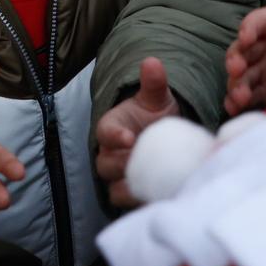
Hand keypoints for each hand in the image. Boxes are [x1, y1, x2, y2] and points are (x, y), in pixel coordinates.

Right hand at [94, 57, 179, 207]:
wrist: (159, 138)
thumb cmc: (152, 116)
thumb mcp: (156, 99)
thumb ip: (153, 83)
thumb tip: (152, 62)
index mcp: (111, 128)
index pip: (105, 132)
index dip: (115, 136)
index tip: (130, 138)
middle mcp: (109, 154)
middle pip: (106, 165)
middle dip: (125, 164)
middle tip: (146, 162)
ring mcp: (118, 176)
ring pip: (114, 189)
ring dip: (130, 189)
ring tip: (152, 185)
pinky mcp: (129, 193)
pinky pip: (127, 204)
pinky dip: (140, 203)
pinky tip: (160, 199)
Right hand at [224, 5, 265, 115]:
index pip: (256, 22)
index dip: (248, 29)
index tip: (246, 38)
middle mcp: (263, 45)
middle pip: (242, 50)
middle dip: (236, 60)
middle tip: (236, 69)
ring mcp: (263, 67)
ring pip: (242, 75)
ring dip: (237, 85)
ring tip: (239, 97)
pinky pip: (251, 94)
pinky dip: (240, 102)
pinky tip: (235, 109)